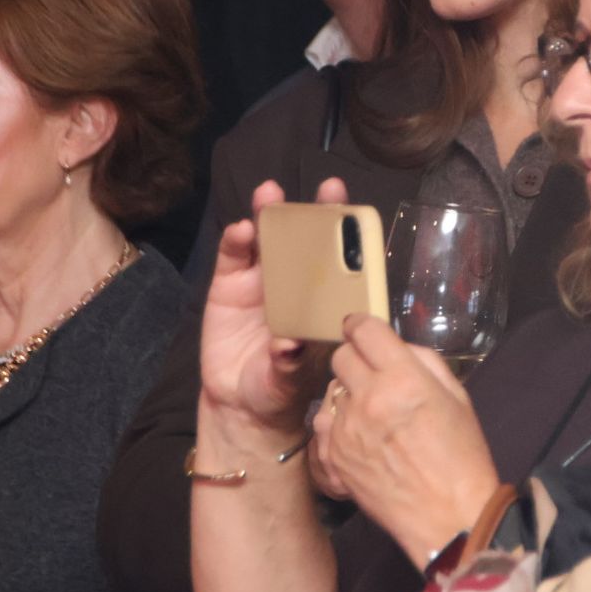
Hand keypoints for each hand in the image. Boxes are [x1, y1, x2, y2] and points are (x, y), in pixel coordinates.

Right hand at [198, 179, 344, 433]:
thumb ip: (289, 363)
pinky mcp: (229, 284)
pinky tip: (241, 229)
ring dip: (271, 213)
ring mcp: (262, 280)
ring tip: (272, 193)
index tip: (361, 213)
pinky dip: (236, 240)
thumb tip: (288, 347)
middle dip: (316, 211)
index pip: (341, 261)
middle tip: (329, 188)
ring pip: (269, 239)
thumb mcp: (290, 379)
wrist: (241, 403)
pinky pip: (234, 256)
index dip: (351, 235)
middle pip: (307, 239)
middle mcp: (296, 283)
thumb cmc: (280, 387)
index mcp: (323, 300)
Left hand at [312, 314, 500, 568]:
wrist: (448, 516)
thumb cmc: (461, 456)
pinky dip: (340, 424)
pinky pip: (325, 424)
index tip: (364, 330)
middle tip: (373, 372)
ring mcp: (346, 430)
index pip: (363, 330)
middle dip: (355, 357)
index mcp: (403, 379)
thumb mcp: (456, 396)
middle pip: (341, 356)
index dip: (362, 325)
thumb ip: (423, 361)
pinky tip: (362, 436)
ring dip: (347, 392)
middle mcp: (368, 399)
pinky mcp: (333, 458)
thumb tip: (395, 346)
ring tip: (371, 410)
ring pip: (330, 390)